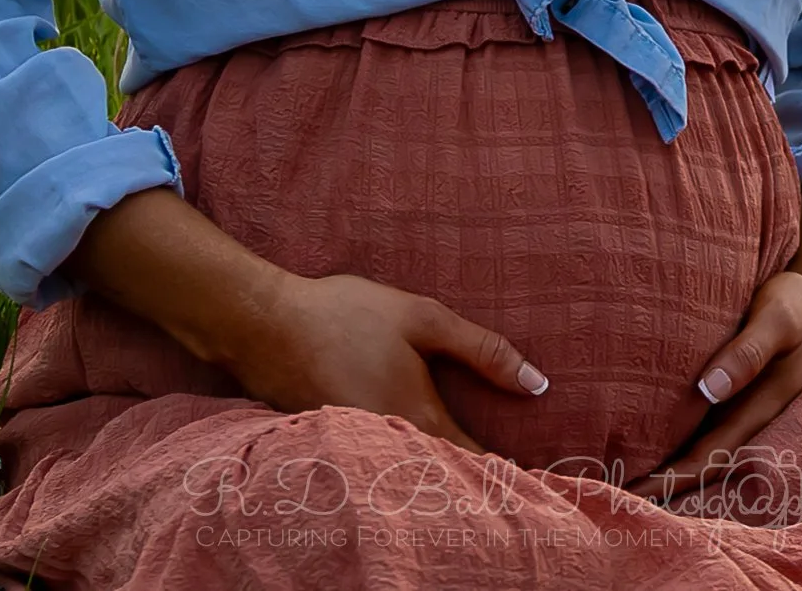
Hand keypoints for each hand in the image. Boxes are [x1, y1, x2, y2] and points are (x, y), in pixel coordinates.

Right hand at [226, 269, 550, 456]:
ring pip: (412, 479)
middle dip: (475, 484)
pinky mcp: (336, 448)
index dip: (507, 477)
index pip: (475, 467)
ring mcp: (359, 453)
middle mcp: (391, 449)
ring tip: (468, 479)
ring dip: (439, 480)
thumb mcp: (422, 318)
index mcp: (419, 420)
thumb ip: (481, 350)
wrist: (263, 326)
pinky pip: (381, 470)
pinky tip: (412, 460)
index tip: (535, 484)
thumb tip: (538, 384)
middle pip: (444, 481)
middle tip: (509, 485)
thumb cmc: (346, 315)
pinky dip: (402, 471)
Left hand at [623, 268, 801, 501]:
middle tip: (613, 498)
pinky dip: (675, 433)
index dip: (671, 481)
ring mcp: (743, 403)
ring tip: (622, 475)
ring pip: (700, 443)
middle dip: (662, 484)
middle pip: (700, 462)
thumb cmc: (798, 305)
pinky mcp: (736, 385)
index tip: (633, 497)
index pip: (707, 458)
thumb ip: (748, 353)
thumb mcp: (777, 321)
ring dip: (667, 462)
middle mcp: (748, 414)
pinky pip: (702, 420)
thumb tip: (710, 390)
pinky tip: (649, 433)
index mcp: (759, 409)